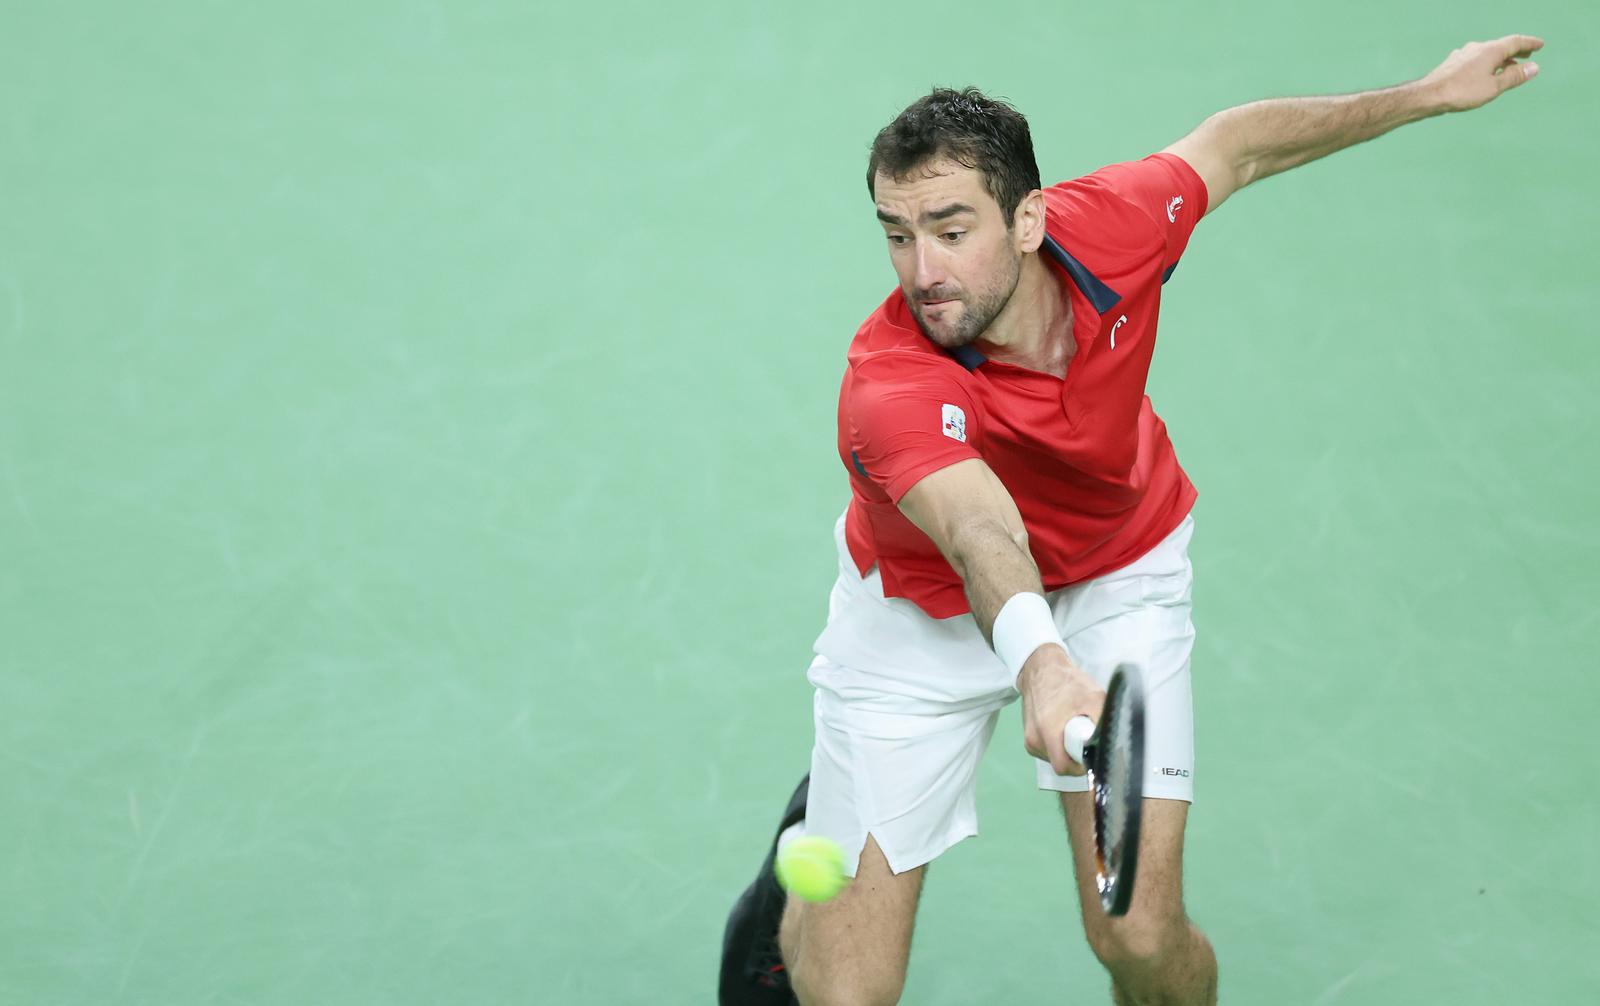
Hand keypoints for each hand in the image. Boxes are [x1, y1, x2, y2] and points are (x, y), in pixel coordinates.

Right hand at [1018, 646, 1104, 775]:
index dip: (1080, 766)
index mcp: (1048, 731)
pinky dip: (1058, 746)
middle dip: (1075, 758)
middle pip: (1060, 765)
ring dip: (1066, 752)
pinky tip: (1063, 730)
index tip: (1091, 756)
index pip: (1063, 767)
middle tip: (1086, 742)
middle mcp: (1034, 739)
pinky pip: (1047, 752)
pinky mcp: (1028, 738)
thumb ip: (1103, 719)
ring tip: (1074, 731)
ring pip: (1053, 759)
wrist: (1041, 670)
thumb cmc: (1066, 682)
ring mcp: (1029, 740)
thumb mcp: (1093, 697)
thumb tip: (1114, 739)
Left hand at [1421, 35, 1543, 112]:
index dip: (1529, 43)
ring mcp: (1463, 54)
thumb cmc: (1462, 92)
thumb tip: (1534, 67)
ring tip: (1510, 66)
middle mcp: (1477, 48)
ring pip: (1487, 53)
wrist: (1428, 95)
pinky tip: (1485, 73)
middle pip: (1501, 46)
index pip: (1515, 42)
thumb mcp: (1494, 87)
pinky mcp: (1453, 63)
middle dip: (1516, 50)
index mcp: (1490, 50)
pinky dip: (1487, 64)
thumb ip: (1514, 76)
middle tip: (1528, 54)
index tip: (1540, 45)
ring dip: (1501, 59)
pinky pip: (1476, 59)